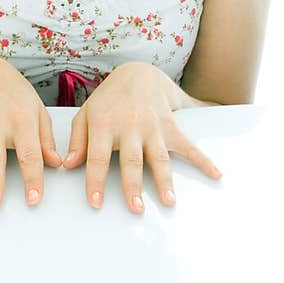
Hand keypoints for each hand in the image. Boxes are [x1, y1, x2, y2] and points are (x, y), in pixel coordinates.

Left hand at [61, 62, 222, 211]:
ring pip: (159, 156)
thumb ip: (77, 140)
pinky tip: (215, 174)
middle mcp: (130, 126)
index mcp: (105, 124)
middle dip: (134, 186)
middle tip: (136, 209)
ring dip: (165, 180)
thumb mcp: (86, 113)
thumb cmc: (109, 100)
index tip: (95, 203)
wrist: (138, 73)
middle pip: (131, 160)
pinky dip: (204, 160)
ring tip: (168, 201)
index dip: (95, 181)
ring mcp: (153, 126)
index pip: (97, 156)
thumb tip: (68, 165)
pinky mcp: (171, 126)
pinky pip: (188, 145)